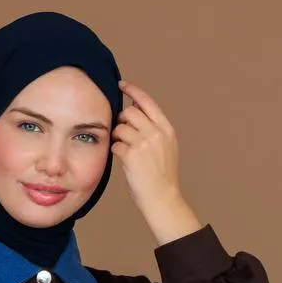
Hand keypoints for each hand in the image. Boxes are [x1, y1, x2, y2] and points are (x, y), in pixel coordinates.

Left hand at [111, 79, 184, 209]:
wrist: (162, 198)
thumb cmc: (161, 175)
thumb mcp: (166, 147)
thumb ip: (154, 128)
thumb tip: (135, 108)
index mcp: (166, 129)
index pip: (147, 102)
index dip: (133, 91)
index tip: (122, 85)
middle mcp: (156, 133)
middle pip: (130, 113)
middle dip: (121, 120)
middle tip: (121, 132)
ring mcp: (144, 144)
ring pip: (120, 128)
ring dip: (117, 137)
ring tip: (123, 148)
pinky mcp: (132, 156)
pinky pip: (115, 145)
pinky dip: (115, 150)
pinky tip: (122, 159)